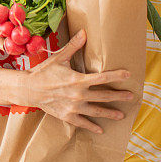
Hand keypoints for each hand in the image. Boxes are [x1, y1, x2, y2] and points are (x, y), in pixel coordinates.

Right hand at [19, 28, 134, 133]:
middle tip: (131, 96)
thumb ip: (74, 46)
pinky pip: (83, 122)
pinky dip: (92, 126)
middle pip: (104, 96)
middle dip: (119, 96)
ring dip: (110, 113)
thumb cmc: (44, 72)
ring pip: (96, 111)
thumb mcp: (59, 58)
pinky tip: (100, 129)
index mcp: (78, 80)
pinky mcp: (67, 116)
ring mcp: (74, 107)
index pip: (102, 77)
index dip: (116, 76)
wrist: (29, 89)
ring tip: (121, 115)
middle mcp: (78, 95)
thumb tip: (84, 32)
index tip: (128, 75)